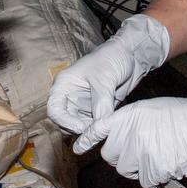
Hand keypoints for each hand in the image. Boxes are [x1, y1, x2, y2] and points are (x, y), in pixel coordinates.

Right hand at [47, 14, 170, 134]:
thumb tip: (99, 127)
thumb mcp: (104, 80)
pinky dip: (98, 130)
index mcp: (64, 84)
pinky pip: (93, 126)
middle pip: (64, 123)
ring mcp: (83, 104)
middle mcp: (70, 96)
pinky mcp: (96, 110)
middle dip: (78, 129)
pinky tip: (108, 127)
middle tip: (95, 131)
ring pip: (79, 127)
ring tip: (103, 130)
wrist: (132, 55)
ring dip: (89, 132)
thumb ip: (101, 104)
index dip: (65, 122)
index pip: (54, 110)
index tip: (81, 127)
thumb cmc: (112, 58)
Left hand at [73, 97, 186, 187]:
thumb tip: (117, 140)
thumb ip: (131, 122)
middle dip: (123, 156)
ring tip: (159, 154)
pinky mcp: (154, 169)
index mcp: (130, 115)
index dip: (87, 140)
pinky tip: (168, 163)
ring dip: (138, 168)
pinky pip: (145, 181)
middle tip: (143, 150)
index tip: (77, 149)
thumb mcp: (152, 109)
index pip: (100, 128)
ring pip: (126, 170)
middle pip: (110, 155)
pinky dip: (155, 177)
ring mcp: (141, 151)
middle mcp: (131, 132)